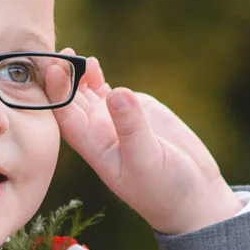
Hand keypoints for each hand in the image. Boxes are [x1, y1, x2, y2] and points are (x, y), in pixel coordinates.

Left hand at [56, 57, 245, 233]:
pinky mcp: (132, 110)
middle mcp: (97, 132)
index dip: (58, 93)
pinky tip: (92, 63)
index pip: (66, 117)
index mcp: (94, 148)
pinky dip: (96, 76)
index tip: (58, 70)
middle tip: (60, 53)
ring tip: (73, 54)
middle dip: (61, 78)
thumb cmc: (165, 188)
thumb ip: (132, 128)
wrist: (191, 196)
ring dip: (75, 74)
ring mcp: (112, 120)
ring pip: (84, 93)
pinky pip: (106, 90)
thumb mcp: (148, 159)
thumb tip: (118, 92)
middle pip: (69, 101)